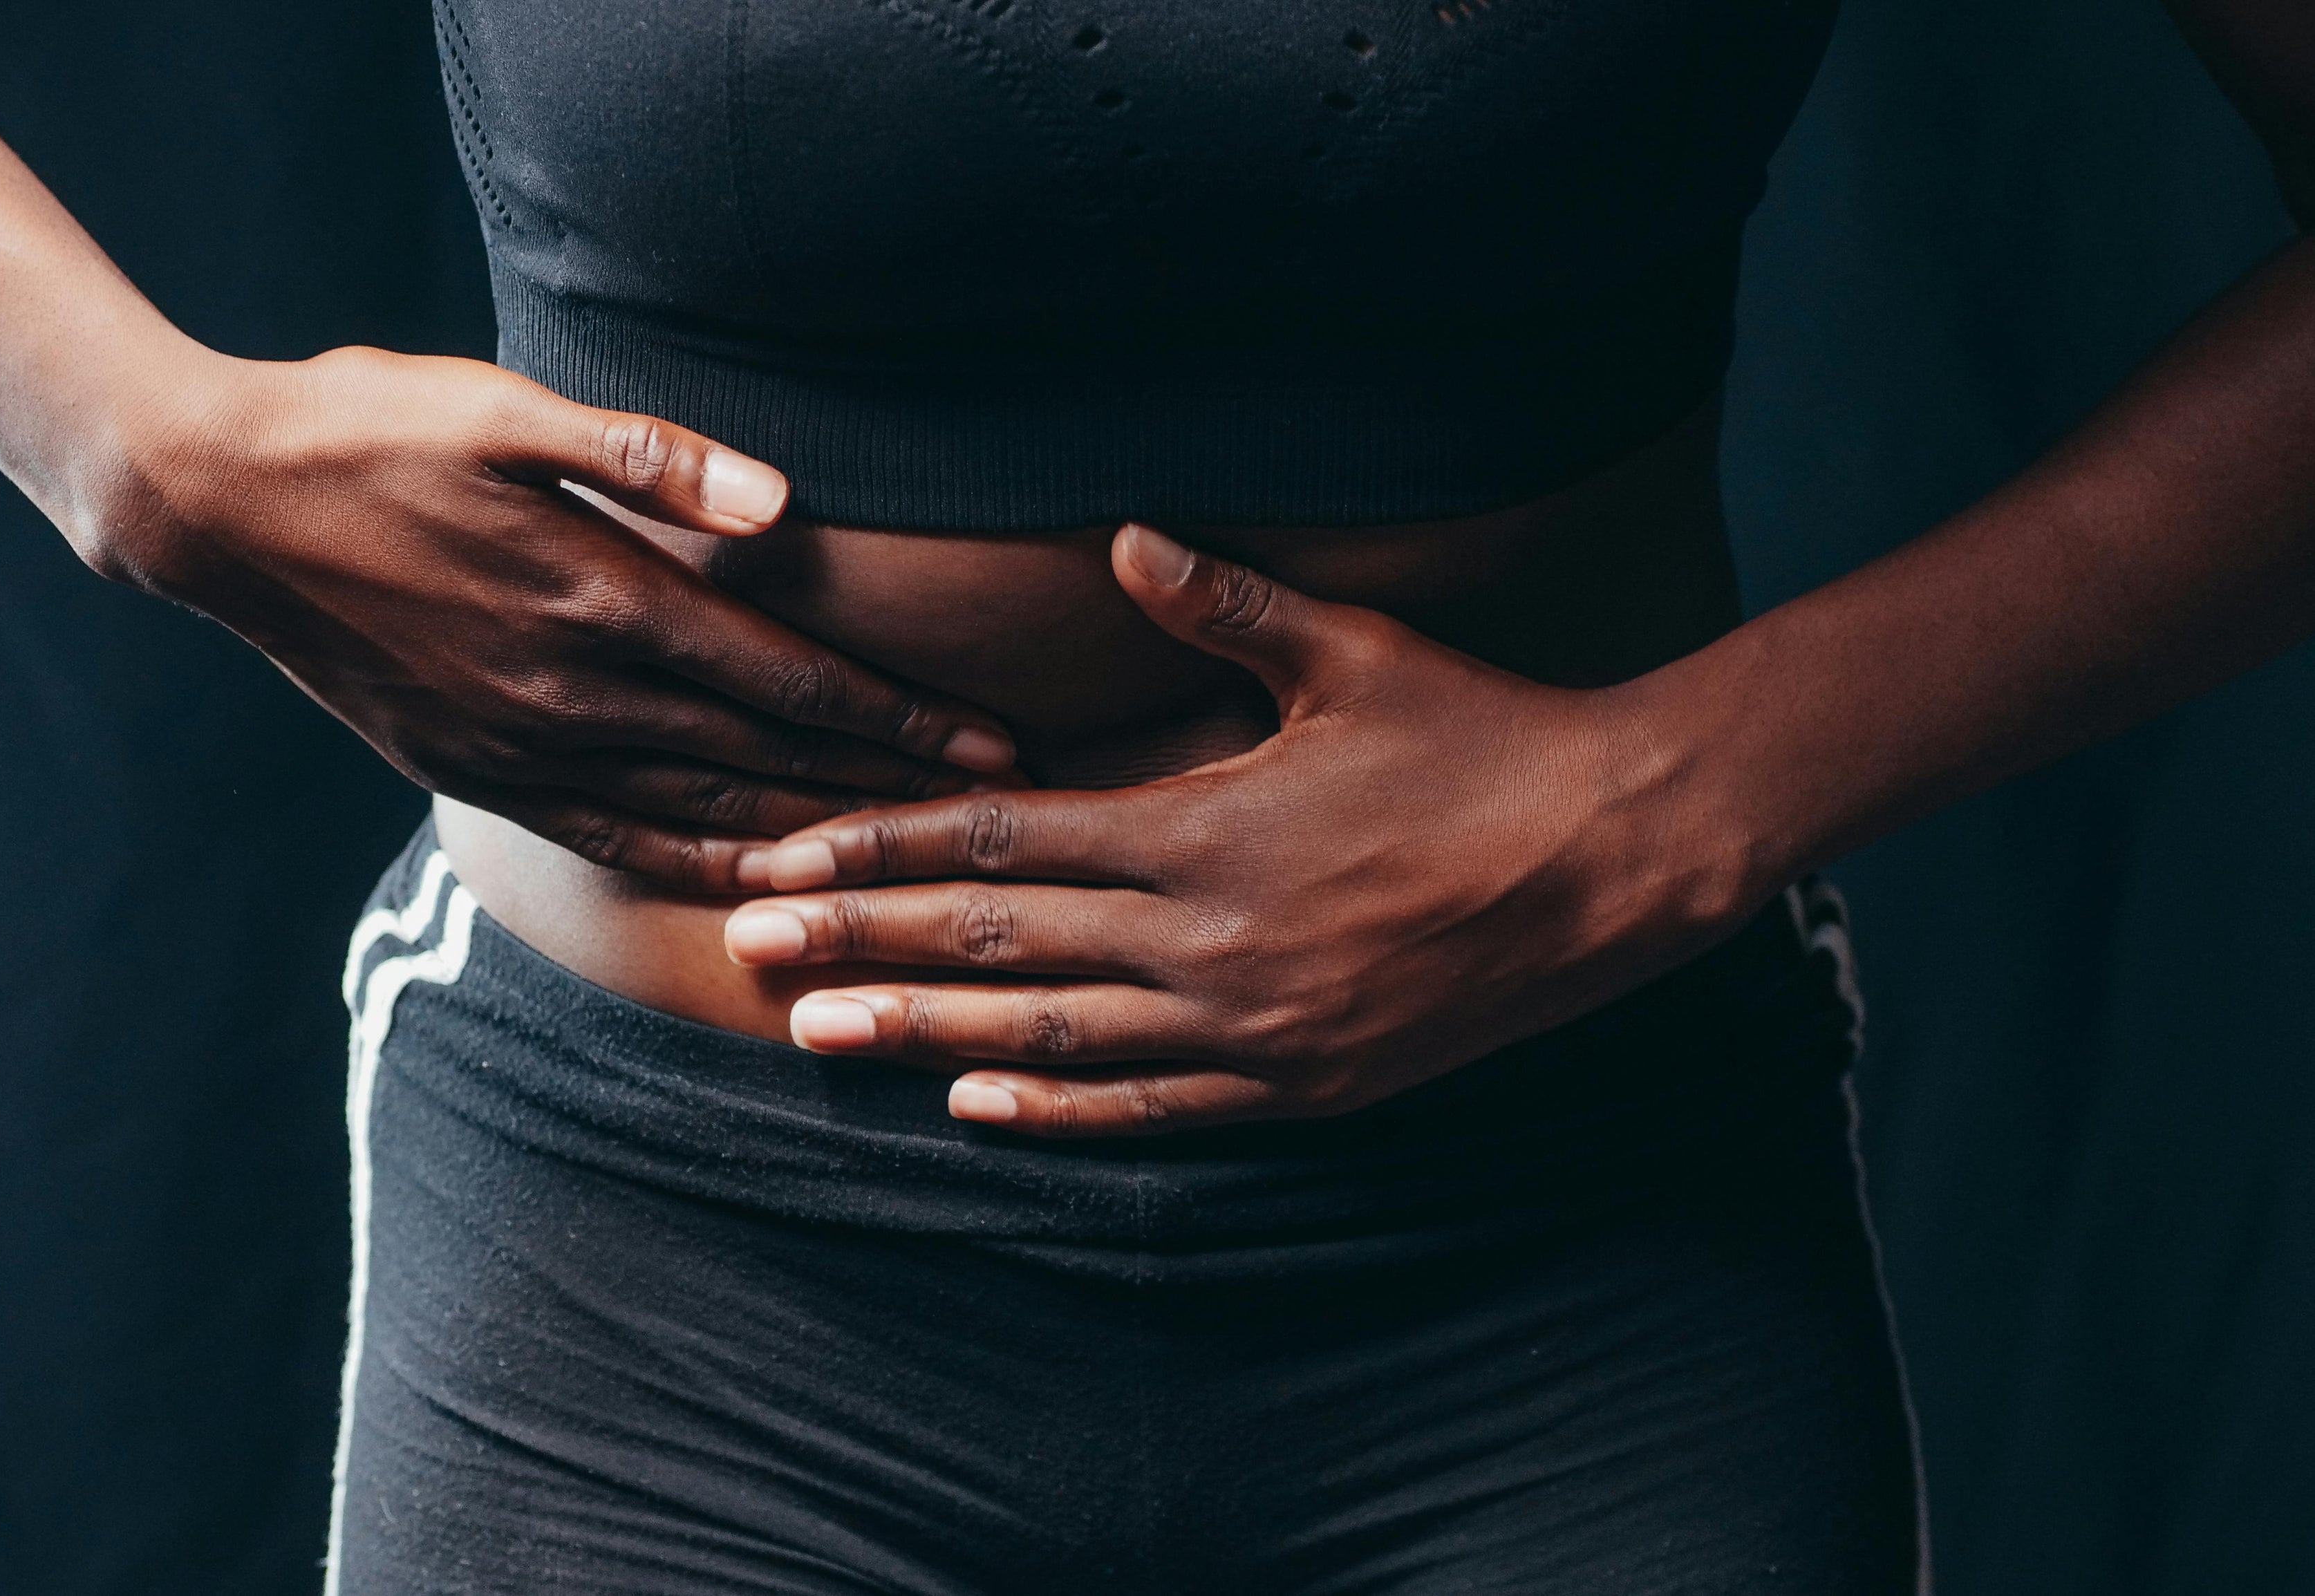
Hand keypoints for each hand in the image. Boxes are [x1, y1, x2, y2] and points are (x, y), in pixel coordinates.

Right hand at [71, 346, 1015, 890]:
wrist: (215, 507)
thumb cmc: (366, 429)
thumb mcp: (504, 409)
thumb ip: (648, 458)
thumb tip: (777, 505)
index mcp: (598, 595)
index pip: (785, 677)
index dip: (897, 721)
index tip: (993, 749)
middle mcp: (569, 691)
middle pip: (765, 758)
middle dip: (887, 794)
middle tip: (992, 826)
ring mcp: (518, 744)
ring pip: (698, 812)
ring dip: (808, 839)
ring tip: (903, 868)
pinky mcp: (473, 769)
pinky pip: (608, 838)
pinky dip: (692, 862)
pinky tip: (751, 880)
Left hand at [718, 525, 1763, 1135]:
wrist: (1623, 855)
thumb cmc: (1487, 738)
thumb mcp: (1356, 653)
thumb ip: (1225, 602)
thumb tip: (1127, 535)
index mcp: (1202, 824)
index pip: (999, 835)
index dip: (881, 847)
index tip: (786, 855)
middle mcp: (1208, 936)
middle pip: (996, 939)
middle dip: (861, 942)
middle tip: (744, 946)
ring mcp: (1253, 1025)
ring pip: (1052, 1034)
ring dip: (924, 1035)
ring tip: (815, 1036)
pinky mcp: (1303, 1084)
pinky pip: (1154, 1106)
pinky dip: (1059, 1109)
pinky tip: (975, 1107)